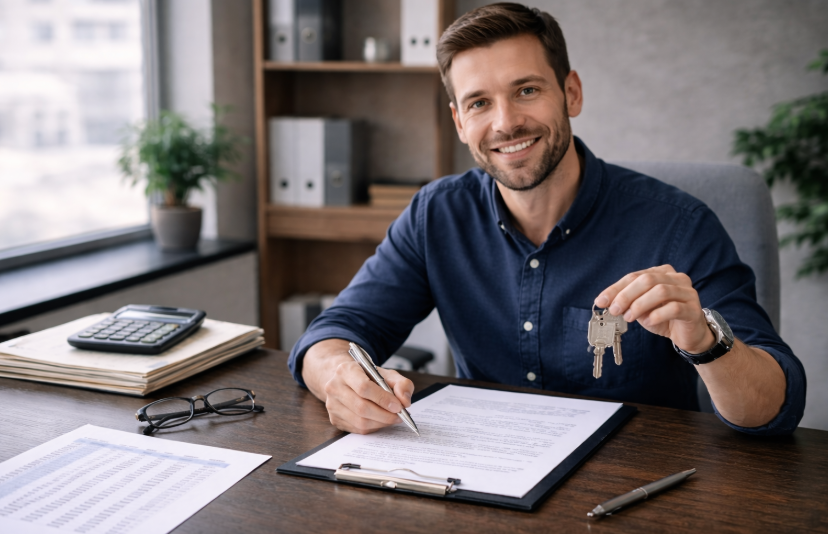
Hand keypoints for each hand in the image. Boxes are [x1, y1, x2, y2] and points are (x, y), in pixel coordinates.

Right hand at [322, 357, 413, 433]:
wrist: (346, 380)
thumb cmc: (367, 376)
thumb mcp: (386, 374)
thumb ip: (401, 384)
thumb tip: (404, 401)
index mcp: (346, 370)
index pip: (364, 387)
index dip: (382, 399)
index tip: (398, 406)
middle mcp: (334, 387)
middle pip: (361, 407)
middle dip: (384, 415)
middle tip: (399, 416)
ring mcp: (332, 404)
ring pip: (360, 421)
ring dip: (381, 423)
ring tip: (392, 418)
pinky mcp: (334, 419)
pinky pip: (357, 429)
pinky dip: (373, 427)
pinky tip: (380, 420)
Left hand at [594, 264, 715, 353]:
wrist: (688, 335)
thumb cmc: (663, 318)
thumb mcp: (641, 308)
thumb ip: (627, 302)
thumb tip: (605, 302)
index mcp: (662, 273)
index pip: (635, 276)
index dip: (616, 288)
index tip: (600, 301)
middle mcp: (677, 278)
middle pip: (647, 280)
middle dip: (626, 295)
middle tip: (615, 310)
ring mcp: (688, 292)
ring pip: (661, 291)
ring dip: (640, 305)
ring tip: (629, 317)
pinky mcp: (693, 309)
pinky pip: (674, 308)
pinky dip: (657, 314)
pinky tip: (648, 322)